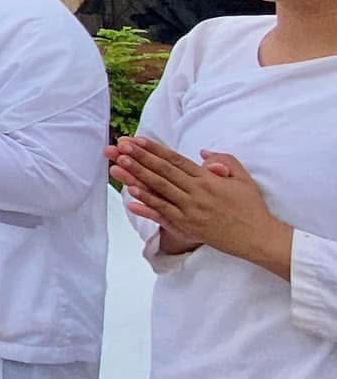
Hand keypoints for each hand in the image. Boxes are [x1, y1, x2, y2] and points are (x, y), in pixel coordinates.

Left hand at [110, 137, 293, 277]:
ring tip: (118, 165)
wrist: (259, 238)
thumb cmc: (251, 207)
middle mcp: (197, 192)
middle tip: (120, 147)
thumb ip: (224, 161)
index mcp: (208, 179)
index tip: (137, 140)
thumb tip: (202, 153)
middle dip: (139, 158)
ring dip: (137, 177)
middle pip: (163, 172)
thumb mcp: (243, 178)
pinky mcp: (188, 226)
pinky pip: (163, 214)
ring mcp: (191, 210)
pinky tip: (131, 196)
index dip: (155, 149)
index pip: (176, 160)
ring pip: (160, 190)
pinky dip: (147, 204)